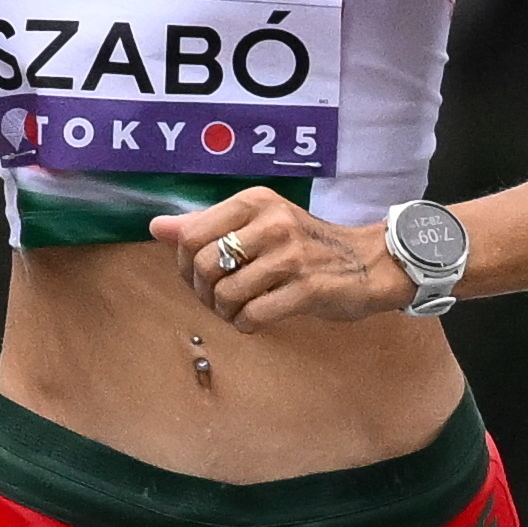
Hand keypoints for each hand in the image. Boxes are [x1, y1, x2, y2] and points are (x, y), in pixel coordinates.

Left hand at [147, 186, 402, 329]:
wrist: (370, 263)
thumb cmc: (307, 245)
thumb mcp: (259, 223)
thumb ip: (207, 225)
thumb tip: (157, 227)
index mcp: (256, 202)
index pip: (191, 235)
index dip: (185, 265)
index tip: (200, 276)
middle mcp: (272, 223)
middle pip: (204, 266)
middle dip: (203, 292)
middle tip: (219, 299)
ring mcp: (291, 256)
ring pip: (226, 294)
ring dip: (225, 311)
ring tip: (239, 309)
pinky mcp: (306, 289)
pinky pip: (252, 315)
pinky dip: (246, 324)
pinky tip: (255, 319)